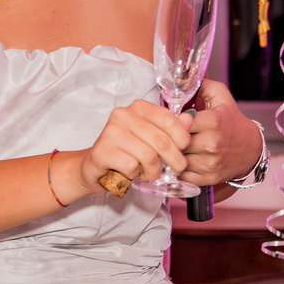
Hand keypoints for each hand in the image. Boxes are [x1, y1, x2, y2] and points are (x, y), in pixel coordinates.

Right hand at [65, 100, 193, 197]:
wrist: (96, 167)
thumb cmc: (127, 151)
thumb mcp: (152, 137)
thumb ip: (170, 128)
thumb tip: (188, 119)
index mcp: (138, 108)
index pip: (169, 119)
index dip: (182, 138)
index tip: (183, 149)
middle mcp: (122, 115)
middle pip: (161, 141)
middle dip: (174, 160)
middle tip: (176, 169)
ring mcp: (110, 132)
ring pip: (148, 156)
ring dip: (153, 171)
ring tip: (148, 172)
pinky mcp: (102, 151)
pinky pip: (132, 167)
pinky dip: (136, 175)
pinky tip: (131, 173)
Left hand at [177, 80, 260, 187]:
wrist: (250, 148)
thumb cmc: (231, 121)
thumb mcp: (221, 97)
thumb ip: (203, 86)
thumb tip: (182, 80)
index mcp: (213, 121)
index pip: (178, 121)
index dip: (171, 121)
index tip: (171, 120)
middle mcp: (211, 143)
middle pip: (176, 141)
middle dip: (170, 137)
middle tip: (169, 134)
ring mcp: (210, 162)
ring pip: (177, 158)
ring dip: (173, 154)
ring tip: (175, 147)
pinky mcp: (209, 177)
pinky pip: (183, 175)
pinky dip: (179, 168)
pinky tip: (181, 160)